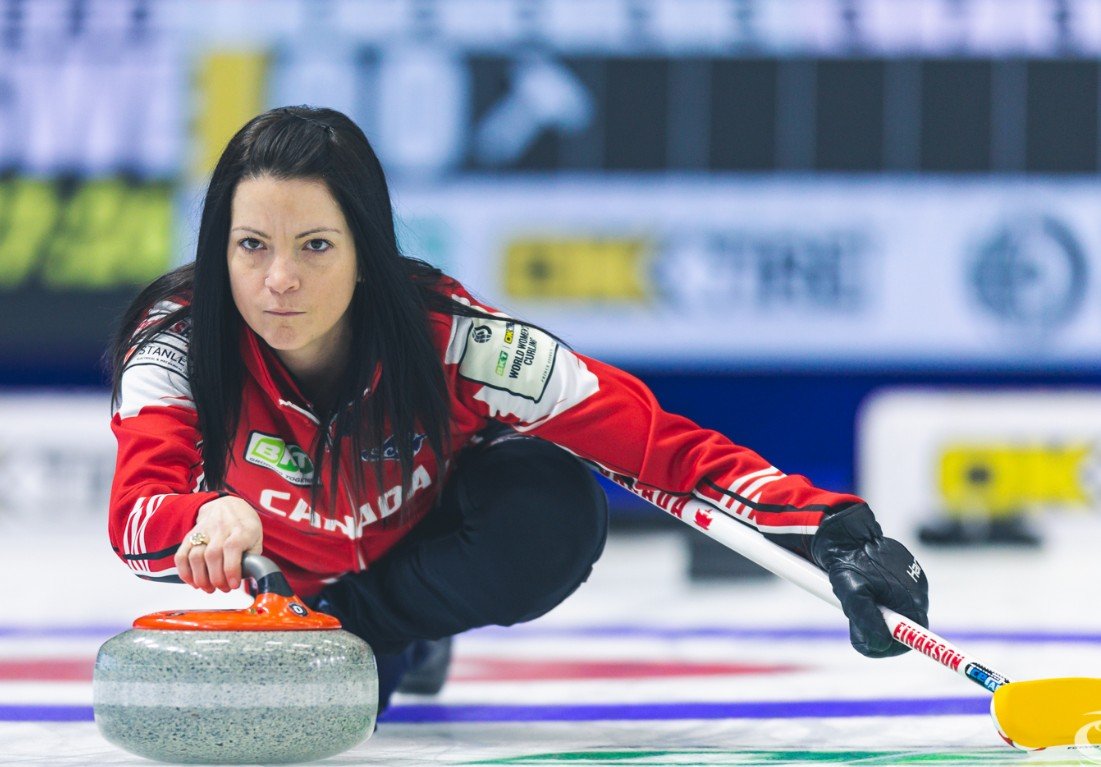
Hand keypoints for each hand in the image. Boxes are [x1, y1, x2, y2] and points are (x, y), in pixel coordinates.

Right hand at [175, 496, 262, 592]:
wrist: (228, 506)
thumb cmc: (244, 528)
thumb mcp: (257, 539)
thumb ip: (253, 559)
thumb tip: (247, 578)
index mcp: (240, 529)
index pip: (232, 547)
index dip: (231, 569)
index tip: (234, 585)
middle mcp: (220, 528)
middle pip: (212, 555)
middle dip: (216, 578)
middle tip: (223, 588)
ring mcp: (203, 531)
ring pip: (195, 556)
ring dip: (200, 578)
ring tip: (209, 588)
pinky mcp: (189, 536)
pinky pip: (181, 556)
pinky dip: (184, 573)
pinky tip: (194, 582)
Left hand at [811, 503, 928, 657]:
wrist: (846, 534)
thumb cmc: (849, 562)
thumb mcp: (853, 594)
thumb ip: (868, 621)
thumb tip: (881, 644)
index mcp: (912, 598)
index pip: (913, 637)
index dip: (891, 646)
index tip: (870, 645)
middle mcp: (918, 592)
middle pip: (903, 627)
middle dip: (878, 629)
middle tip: (854, 621)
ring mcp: (912, 582)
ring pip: (895, 612)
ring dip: (876, 613)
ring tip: (855, 599)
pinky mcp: (903, 575)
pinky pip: (892, 597)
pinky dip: (877, 599)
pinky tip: (861, 588)